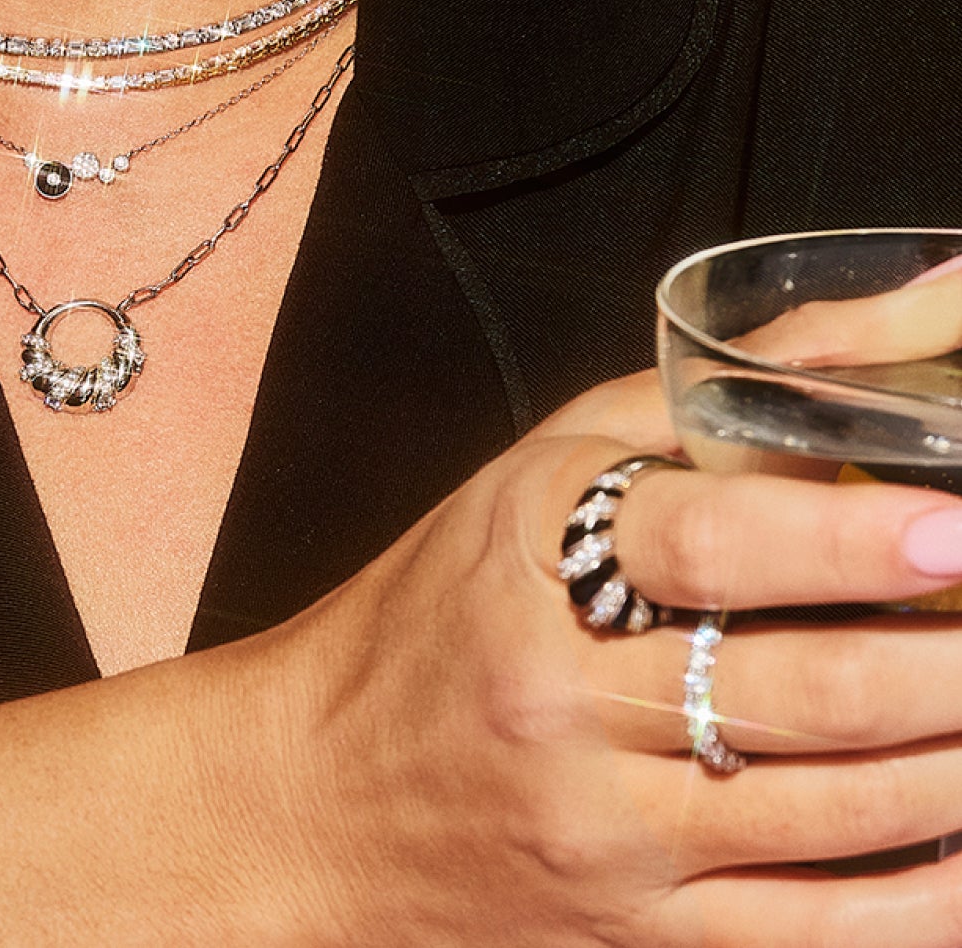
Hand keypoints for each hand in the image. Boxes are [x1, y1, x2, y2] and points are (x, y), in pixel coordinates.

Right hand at [264, 276, 961, 945]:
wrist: (314, 791)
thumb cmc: (440, 609)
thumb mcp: (537, 478)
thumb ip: (710, 404)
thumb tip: (903, 324)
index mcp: (534, 561)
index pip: (707, 546)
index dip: (848, 536)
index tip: (955, 526)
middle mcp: (563, 700)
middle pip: (802, 694)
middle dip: (954, 664)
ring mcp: (603, 834)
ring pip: (837, 817)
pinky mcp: (635, 935)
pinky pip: (817, 934)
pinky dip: (927, 898)